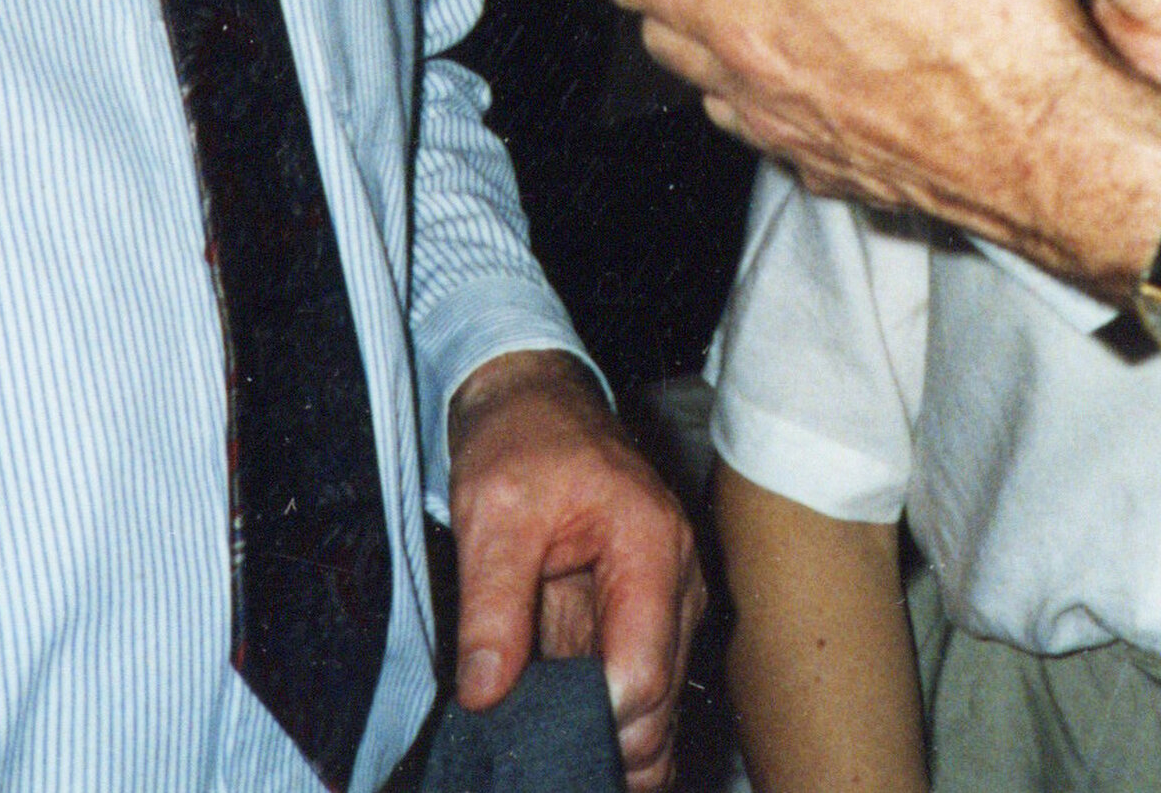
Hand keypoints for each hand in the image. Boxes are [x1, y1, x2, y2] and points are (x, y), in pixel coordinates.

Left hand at [444, 348, 704, 792]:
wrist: (536, 403)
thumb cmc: (523, 441)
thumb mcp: (493, 513)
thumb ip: (492, 607)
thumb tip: (485, 696)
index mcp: (653, 548)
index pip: (643, 671)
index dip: (592, 722)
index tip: (530, 742)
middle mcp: (675, 583)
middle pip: (658, 704)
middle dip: (601, 744)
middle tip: (530, 759)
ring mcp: (661, 605)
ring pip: (649, 709)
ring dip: (597, 737)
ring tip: (537, 750)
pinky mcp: (637, 619)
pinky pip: (625, 690)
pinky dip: (592, 721)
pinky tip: (549, 735)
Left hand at [521, 0, 1160, 293]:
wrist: (1065, 165)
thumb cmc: (991, 41)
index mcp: (751, 14)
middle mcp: (757, 85)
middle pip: (667, 18)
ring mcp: (799, 137)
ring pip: (716, 75)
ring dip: (703, 25)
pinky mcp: (848, 169)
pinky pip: (774, 118)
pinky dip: (764, 78)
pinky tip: (808, 61)